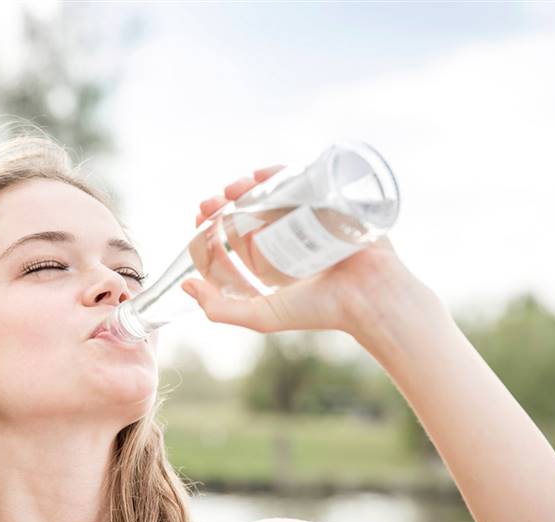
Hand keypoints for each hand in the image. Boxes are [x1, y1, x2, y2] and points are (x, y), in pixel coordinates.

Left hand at [181, 165, 439, 350]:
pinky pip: (301, 181)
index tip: (199, 219)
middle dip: (226, 205)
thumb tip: (185, 286)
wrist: (369, 296)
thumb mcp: (262, 315)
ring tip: (232, 189)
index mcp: (275, 264)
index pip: (236, 239)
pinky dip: (279, 173)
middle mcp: (290, 239)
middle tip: (210, 203)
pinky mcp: (331, 203)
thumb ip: (220, 310)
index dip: (213, 228)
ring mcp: (311, 219)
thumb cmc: (321, 310)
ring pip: (271, 195)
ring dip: (247, 187)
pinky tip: (259, 175)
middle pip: (250, 213)